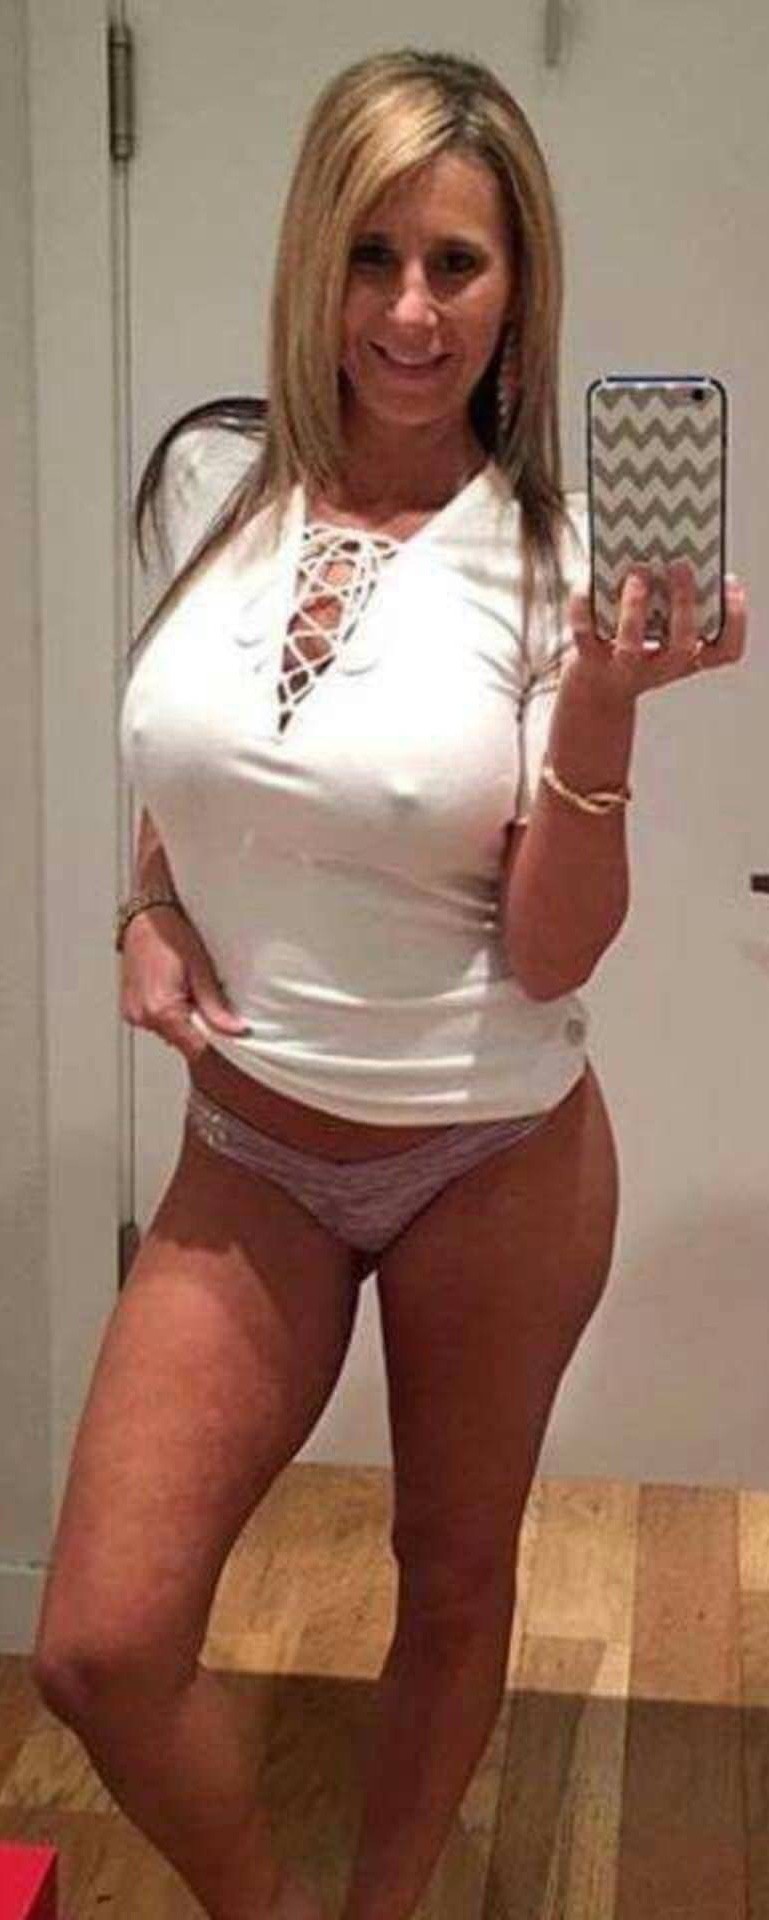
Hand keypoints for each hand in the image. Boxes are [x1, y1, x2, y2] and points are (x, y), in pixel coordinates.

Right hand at [119, 905, 249, 1063]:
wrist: (146, 916)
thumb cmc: (171, 934)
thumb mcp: (201, 969)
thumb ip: (216, 1007)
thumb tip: (236, 1031)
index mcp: (159, 1010)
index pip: (194, 1049)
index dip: (215, 1048)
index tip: (230, 1042)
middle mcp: (141, 1016)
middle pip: (181, 1042)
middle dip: (201, 1031)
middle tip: (214, 1006)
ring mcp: (132, 1013)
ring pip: (169, 1033)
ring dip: (185, 1021)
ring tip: (193, 992)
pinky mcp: (130, 1007)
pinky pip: (156, 1021)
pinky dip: (171, 1013)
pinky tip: (178, 991)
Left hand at [564, 562, 747, 709]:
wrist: (598, 686)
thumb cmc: (641, 643)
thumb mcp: (665, 629)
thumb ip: (672, 601)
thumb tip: (664, 549)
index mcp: (688, 657)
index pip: (725, 651)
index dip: (735, 621)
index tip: (730, 583)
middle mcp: (660, 667)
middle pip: (682, 646)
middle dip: (683, 604)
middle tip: (681, 565)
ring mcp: (624, 668)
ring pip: (631, 647)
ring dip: (634, 609)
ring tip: (637, 572)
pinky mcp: (589, 659)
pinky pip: (585, 633)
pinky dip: (583, 605)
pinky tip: (589, 578)